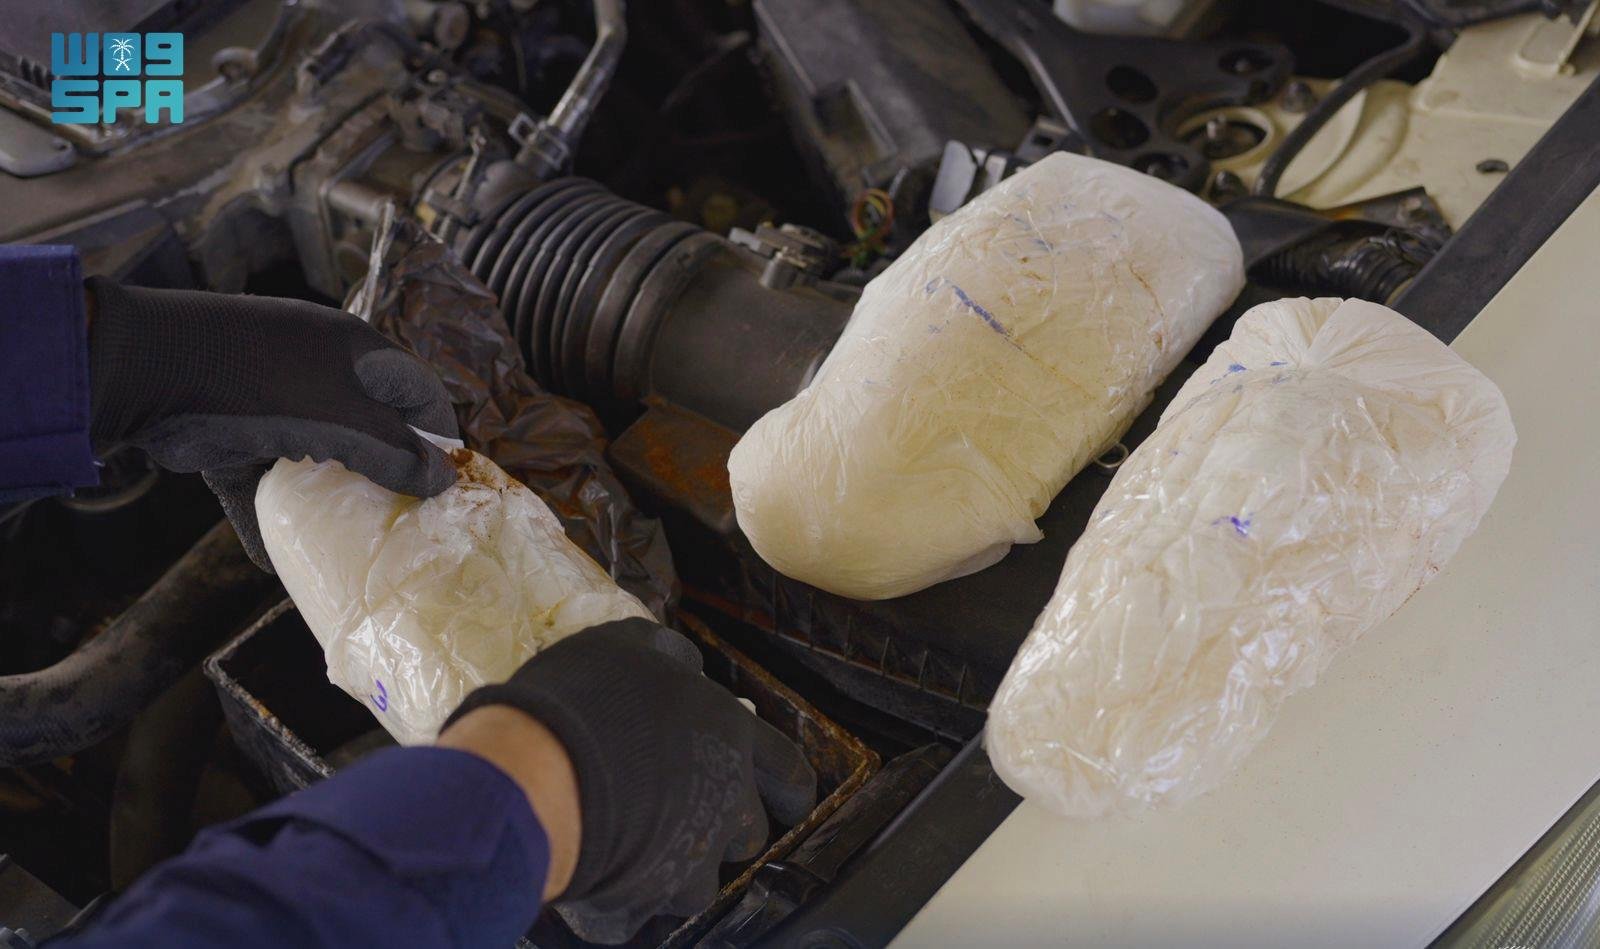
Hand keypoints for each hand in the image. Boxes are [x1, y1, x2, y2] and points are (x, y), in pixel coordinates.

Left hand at [85, 277, 457, 568]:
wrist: (146, 372)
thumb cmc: (262, 383)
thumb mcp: (343, 419)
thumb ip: (395, 453)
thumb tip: (444, 483)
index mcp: (355, 351)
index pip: (417, 392)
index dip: (438, 438)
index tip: (450, 488)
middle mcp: (319, 372)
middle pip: (370, 428)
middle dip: (387, 475)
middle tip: (409, 521)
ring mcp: (273, 403)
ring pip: (318, 458)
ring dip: (331, 501)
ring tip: (356, 544)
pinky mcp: (233, 436)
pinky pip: (264, 482)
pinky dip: (272, 516)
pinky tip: (282, 560)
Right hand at [442, 619, 817, 943]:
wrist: (540, 770)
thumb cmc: (586, 696)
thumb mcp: (627, 647)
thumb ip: (666, 656)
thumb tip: (685, 661)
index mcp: (729, 734)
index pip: (787, 769)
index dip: (789, 788)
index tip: (791, 802)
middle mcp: (725, 798)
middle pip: (750, 832)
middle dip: (724, 832)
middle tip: (680, 816)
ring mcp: (694, 854)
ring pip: (702, 880)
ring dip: (675, 871)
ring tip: (631, 853)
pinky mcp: (652, 896)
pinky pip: (642, 913)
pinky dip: (621, 906)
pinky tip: (592, 882)